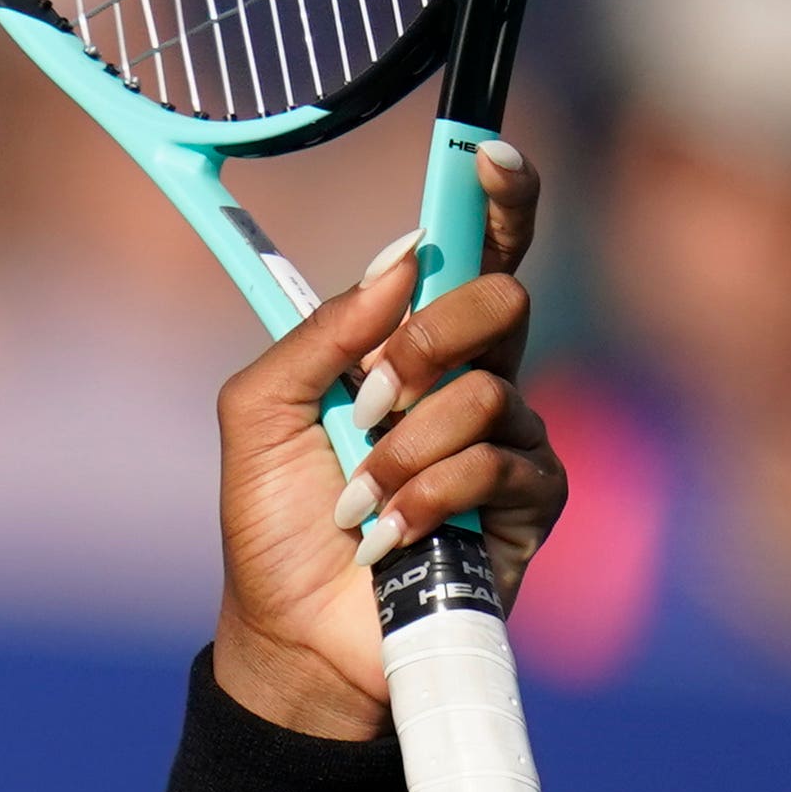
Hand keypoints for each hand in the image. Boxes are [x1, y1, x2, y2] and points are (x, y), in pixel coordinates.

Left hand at [208, 139, 563, 738]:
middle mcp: (470, 381)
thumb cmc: (276, 527)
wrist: (293, 637)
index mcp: (408, 349)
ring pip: (486, 390)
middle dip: (427, 340)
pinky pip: (499, 462)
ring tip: (359, 505)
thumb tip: (399, 259)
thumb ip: (318, 333)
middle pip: (499, 299)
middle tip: (368, 399)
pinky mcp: (532, 503)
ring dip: (402, 450)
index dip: (493, 199)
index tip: (492, 155)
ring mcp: (508, 440)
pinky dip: (430, 497)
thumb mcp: (258, 416)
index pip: (471, 256)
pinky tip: (393, 536)